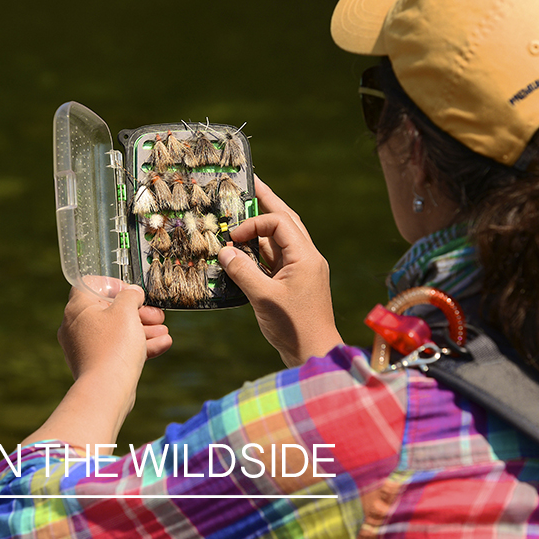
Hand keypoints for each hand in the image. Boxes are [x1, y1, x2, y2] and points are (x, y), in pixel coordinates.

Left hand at [21, 286, 171, 446]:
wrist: (106, 391)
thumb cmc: (113, 346)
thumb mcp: (126, 311)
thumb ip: (130, 295)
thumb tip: (132, 292)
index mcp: (78, 308)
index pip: (90, 286)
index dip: (113, 285)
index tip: (132, 291)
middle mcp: (77, 327)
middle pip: (109, 311)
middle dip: (138, 312)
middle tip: (157, 314)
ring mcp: (86, 348)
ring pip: (117, 332)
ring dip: (142, 330)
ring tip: (164, 331)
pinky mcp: (96, 366)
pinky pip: (118, 350)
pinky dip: (138, 346)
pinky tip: (162, 344)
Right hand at [217, 177, 340, 366]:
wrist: (314, 354)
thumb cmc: (294, 327)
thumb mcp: (264, 298)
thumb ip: (243, 271)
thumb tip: (225, 252)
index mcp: (305, 256)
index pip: (279, 223)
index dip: (255, 223)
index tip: (233, 237)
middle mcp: (306, 258)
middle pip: (285, 221)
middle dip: (267, 203)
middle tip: (250, 183)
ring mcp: (301, 270)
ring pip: (280, 240)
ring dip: (261, 229)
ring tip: (241, 213)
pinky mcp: (294, 283)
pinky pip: (275, 259)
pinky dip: (259, 252)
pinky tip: (242, 250)